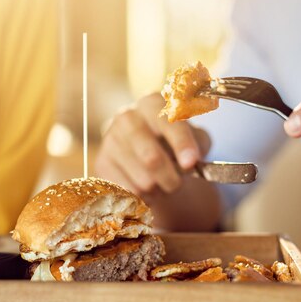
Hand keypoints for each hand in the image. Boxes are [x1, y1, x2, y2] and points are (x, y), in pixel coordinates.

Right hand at [95, 92, 210, 194]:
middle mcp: (127, 117)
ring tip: (161, 183)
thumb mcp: (194, 137)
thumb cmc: (174, 142)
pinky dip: (143, 197)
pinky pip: (127, 192)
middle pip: (151, 157)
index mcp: (152, 103)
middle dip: (171, 178)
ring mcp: (110, 139)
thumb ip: (198, 145)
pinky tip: (145, 189)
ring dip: (158, 190)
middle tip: (177, 184)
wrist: (146, 150)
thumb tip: (189, 162)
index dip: (181, 144)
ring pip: (142, 181)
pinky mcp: (101, 162)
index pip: (168, 123)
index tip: (190, 163)